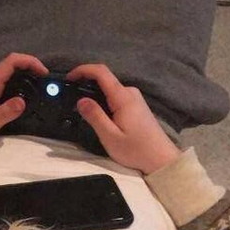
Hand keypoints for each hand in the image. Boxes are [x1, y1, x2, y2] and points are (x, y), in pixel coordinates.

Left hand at [0, 53, 48, 149]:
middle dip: (32, 70)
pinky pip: (6, 87)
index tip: (44, 72)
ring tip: (40, 92)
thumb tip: (23, 102)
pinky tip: (25, 100)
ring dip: (26, 80)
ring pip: (10, 77)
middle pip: (13, 67)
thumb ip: (5, 113)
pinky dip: (18, 89)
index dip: (30, 61)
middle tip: (47, 85)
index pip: (11, 62)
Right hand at [67, 63, 181, 173]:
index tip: (69, 78)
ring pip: (109, 90)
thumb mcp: (110, 136)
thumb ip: (95, 116)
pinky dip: (103, 102)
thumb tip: (80, 100)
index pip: (101, 72)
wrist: (161, 160)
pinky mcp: (136, 107)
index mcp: (123, 97)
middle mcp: (130, 93)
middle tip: (71, 100)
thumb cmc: (136, 150)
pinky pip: (116, 97)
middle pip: (104, 80)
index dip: (82, 70)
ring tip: (83, 112)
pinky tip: (99, 116)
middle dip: (86, 85)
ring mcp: (135, 99)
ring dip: (95, 96)